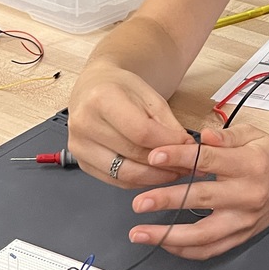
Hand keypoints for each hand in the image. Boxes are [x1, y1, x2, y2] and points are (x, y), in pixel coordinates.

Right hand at [67, 61, 196, 187]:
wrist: (94, 87)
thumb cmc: (122, 89)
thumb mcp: (150, 97)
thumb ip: (169, 125)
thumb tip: (188, 149)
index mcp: (102, 99)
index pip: (141, 132)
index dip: (169, 144)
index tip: (189, 148)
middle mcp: (84, 123)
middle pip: (133, 154)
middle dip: (166, 163)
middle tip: (189, 165)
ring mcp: (79, 146)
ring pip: (124, 173)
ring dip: (155, 177)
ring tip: (175, 172)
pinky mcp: (81, 162)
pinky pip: (116, 180)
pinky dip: (140, 181)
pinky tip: (155, 174)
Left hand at [126, 125, 268, 259]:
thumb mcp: (252, 134)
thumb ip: (225, 136)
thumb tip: (201, 137)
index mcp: (249, 164)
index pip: (209, 160)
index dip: (180, 157)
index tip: (154, 156)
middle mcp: (247, 195)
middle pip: (202, 199)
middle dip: (167, 201)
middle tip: (140, 202)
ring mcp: (244, 220)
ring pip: (203, 235)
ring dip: (168, 236)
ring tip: (140, 233)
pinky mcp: (242, 236)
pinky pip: (211, 250)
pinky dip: (185, 251)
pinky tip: (164, 243)